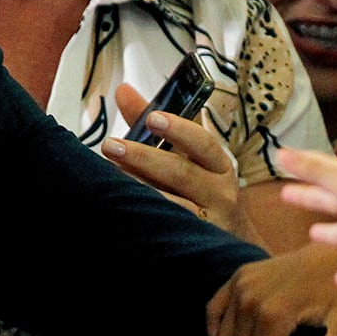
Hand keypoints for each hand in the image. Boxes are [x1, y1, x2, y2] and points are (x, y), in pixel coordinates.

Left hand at [104, 82, 258, 243]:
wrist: (228, 242)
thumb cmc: (201, 189)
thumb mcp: (188, 156)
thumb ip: (156, 125)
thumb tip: (123, 91)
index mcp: (218, 165)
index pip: (203, 143)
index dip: (178, 129)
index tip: (152, 117)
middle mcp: (219, 193)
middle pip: (181, 173)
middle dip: (143, 158)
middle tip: (111, 146)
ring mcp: (208, 221)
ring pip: (172, 204)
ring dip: (139, 189)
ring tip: (108, 176)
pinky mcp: (194, 244)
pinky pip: (166, 230)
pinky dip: (143, 217)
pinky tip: (119, 209)